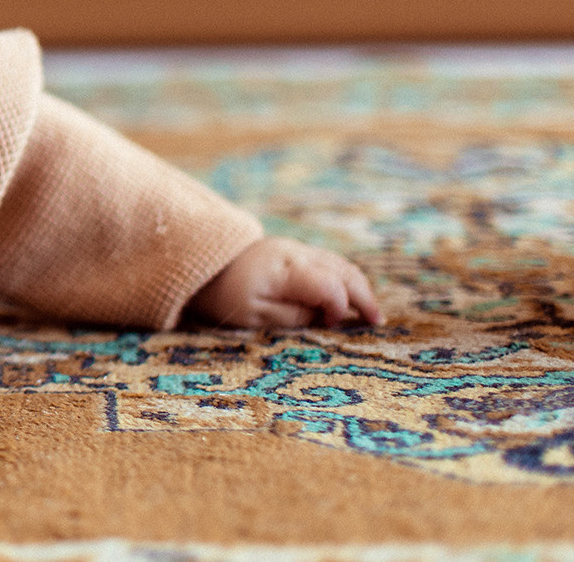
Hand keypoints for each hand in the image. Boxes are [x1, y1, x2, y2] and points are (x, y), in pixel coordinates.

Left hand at [188, 237, 381, 327]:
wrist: (197, 260)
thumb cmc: (221, 294)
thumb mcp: (253, 314)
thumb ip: (293, 315)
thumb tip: (328, 316)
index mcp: (285, 269)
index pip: (330, 285)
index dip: (340, 307)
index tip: (334, 325)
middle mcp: (295, 253)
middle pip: (342, 270)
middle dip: (363, 296)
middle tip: (377, 322)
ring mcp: (294, 248)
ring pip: (337, 263)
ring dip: (356, 285)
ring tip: (368, 311)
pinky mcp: (290, 250)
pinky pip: (325, 261)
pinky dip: (342, 277)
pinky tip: (347, 296)